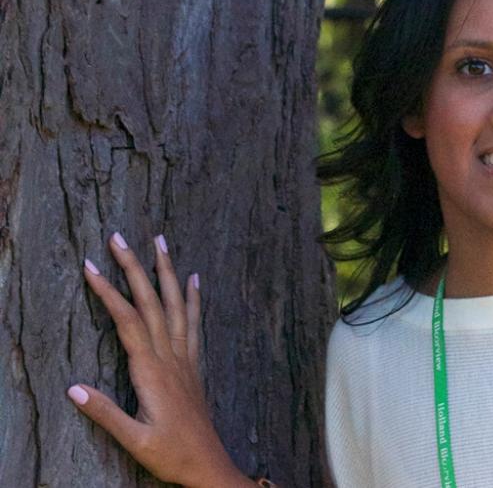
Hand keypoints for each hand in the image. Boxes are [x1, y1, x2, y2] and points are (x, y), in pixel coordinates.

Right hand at [68, 232, 252, 487]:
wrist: (209, 465)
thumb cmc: (171, 454)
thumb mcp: (134, 439)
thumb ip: (106, 413)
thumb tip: (73, 387)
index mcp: (152, 371)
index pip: (127, 321)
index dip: (108, 291)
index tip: (90, 265)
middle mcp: (171, 357)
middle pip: (152, 303)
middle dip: (134, 268)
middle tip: (119, 236)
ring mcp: (186, 359)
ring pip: (176, 306)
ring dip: (167, 272)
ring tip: (160, 241)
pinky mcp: (194, 366)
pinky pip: (195, 323)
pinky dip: (194, 298)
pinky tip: (195, 279)